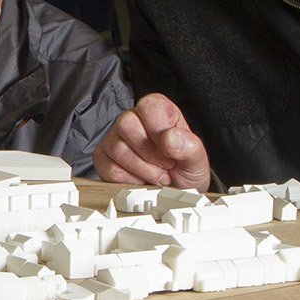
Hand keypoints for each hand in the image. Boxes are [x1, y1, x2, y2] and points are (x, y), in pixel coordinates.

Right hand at [95, 94, 211, 188]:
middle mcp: (132, 118)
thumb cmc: (184, 169)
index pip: (148, 107)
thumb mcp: (197, 159)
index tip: (170, 150)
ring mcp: (114, 138)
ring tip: (157, 174)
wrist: (174, 193)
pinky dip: (129, 180)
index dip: (158, 131)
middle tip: (165, 165)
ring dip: (143, 170)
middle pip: (127, 126)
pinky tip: (141, 179)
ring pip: (118, 149)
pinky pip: (109, 168)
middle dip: (150, 154)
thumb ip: (189, 146)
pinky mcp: (103, 158)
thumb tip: (170, 138)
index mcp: (156, 109)